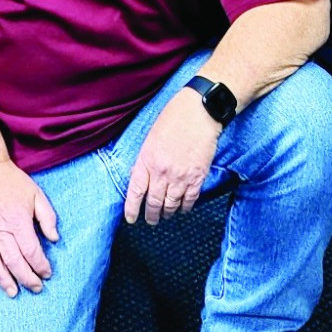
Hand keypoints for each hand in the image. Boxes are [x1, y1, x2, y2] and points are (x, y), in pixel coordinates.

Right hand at [0, 159, 59, 295]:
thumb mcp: (37, 195)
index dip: (41, 265)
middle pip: (15, 262)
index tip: (47, 273)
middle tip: (36, 288)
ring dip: (4, 280)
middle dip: (27, 278)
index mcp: (18, 222)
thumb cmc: (13, 182)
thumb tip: (55, 239)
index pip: (31, 252)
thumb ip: (48, 218)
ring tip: (13, 292)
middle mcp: (1, 232)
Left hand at [123, 89, 220, 225]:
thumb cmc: (174, 118)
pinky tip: (182, 208)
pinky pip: (190, 200)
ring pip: (171, 205)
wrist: (200, 111)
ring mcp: (181, 176)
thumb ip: (145, 159)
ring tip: (166, 216)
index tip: (131, 218)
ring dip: (167, 213)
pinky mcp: (198, 177)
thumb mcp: (151, 138)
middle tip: (151, 220)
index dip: (132, 209)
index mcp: (147, 160)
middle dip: (151, 215)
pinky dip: (185, 207)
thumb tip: (139, 176)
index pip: (136, 192)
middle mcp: (162, 172)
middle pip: (154, 203)